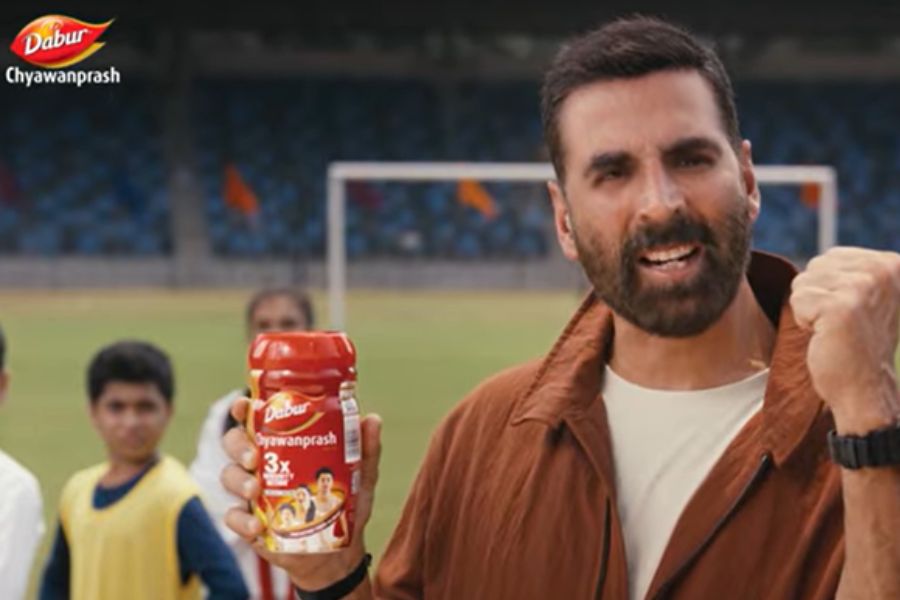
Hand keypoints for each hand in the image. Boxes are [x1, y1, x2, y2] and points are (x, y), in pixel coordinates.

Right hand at [220, 397, 382, 588]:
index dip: (244, 408)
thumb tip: (372, 419)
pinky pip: (232, 517)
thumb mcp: (360, 477)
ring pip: (229, 476)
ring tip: (256, 490)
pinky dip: (241, 520)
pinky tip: (257, 526)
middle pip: (234, 443)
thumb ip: (366, 450)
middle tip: (254, 456)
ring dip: (238, 480)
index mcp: (283, 445)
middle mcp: (263, 464)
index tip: (245, 404)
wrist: (338, 552)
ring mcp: (252, 494)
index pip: (256, 419)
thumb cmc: (345, 505)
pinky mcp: (249, 523)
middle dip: (238, 445)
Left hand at [790, 247, 899, 432]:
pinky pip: (798, 300)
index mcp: (893, 264)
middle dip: (817, 296)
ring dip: (810, 309)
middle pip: (815, 266)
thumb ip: (851, 269)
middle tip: (840, 322)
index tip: (850, 311)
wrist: (864, 388)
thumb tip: (825, 253)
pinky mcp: (842, 306)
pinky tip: (826, 335)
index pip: (831, 256)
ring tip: (834, 328)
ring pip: (803, 282)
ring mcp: (864, 286)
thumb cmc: (857, 343)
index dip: (829, 287)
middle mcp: (884, 269)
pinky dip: (804, 321)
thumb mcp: (866, 296)